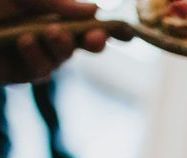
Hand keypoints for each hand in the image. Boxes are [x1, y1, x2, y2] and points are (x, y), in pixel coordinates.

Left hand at [0, 0, 132, 83]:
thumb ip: (53, 2)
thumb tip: (92, 9)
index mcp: (47, 12)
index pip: (83, 21)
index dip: (105, 27)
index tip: (121, 30)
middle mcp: (43, 33)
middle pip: (81, 44)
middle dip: (93, 42)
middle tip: (98, 38)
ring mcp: (31, 55)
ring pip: (62, 59)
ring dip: (62, 47)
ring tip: (52, 34)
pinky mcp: (18, 74)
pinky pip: (39, 71)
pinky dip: (36, 57)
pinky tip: (27, 42)